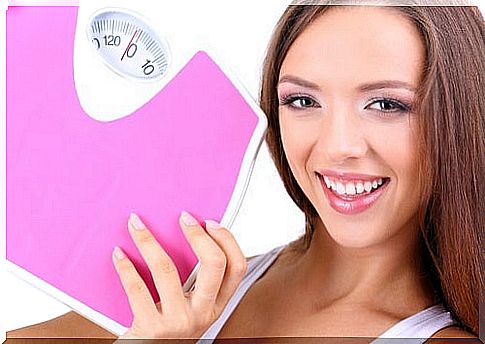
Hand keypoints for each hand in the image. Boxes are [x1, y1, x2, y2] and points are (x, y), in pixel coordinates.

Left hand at [112, 211, 246, 338]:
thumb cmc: (166, 329)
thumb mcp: (191, 308)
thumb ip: (196, 283)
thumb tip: (188, 236)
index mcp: (216, 305)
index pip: (237, 267)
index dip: (227, 240)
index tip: (209, 222)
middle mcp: (203, 313)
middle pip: (214, 264)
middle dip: (198, 234)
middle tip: (182, 217)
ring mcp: (178, 321)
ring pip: (167, 268)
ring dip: (148, 240)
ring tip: (136, 225)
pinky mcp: (152, 328)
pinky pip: (136, 288)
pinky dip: (125, 266)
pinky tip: (119, 254)